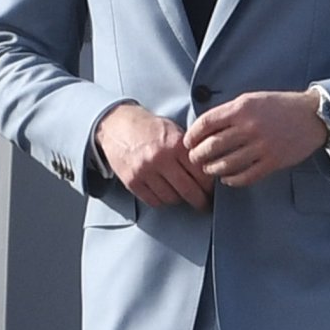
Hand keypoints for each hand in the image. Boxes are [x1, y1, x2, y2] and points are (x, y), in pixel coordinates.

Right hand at [96, 103, 212, 209]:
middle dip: (200, 201)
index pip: (200, 173)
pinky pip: (153, 201)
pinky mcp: (132, 181)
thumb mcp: (173, 131)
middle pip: (188, 191)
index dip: (209, 185)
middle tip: (204, 204)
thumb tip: (207, 171)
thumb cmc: (148, 128)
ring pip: (171, 198)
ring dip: (178, 199)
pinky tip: (164, 193)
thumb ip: (188, 150)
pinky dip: (161, 200)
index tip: (212, 191)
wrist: (117, 125)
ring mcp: (145, 171)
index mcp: (175, 144)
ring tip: (180, 194)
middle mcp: (160, 158)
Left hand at [184, 90, 326, 186]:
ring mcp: (262, 146)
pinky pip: (245, 176)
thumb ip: (229, 111)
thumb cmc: (279, 106)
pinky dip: (232, 180)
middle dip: (197, 156)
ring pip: (226, 164)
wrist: (312, 116)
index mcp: (242, 108)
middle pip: (211, 146)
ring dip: (212, 169)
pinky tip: (227, 179)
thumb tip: (204, 127)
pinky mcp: (272, 162)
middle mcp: (250, 127)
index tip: (188, 143)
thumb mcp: (251, 99)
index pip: (206, 124)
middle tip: (194, 159)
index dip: (192, 135)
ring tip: (208, 169)